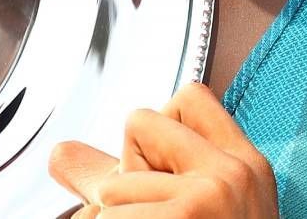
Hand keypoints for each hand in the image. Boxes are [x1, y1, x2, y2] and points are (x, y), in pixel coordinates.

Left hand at [49, 83, 278, 217]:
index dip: (159, 132)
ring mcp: (205, 199)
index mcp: (246, 165)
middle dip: (128, 175)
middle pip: (139, 124)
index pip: (190, 98)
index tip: (163, 175)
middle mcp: (231, 174)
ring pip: (112, 187)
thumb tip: (59, 155)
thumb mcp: (200, 211)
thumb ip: (138, 174)